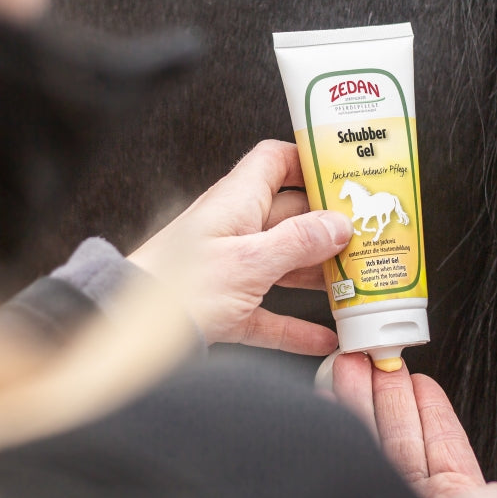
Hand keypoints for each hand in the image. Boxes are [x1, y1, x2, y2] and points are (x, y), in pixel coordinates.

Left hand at [128, 140, 351, 354]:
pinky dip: (295, 326)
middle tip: (368, 237)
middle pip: (290, 217)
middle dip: (329, 228)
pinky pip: (268, 312)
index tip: (345, 171)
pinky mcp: (223, 307)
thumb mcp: (248, 261)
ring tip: (356, 283)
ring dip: (318, 276)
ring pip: (283, 265)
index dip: (309, 160)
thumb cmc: (175, 289)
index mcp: (235, 202)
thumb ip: (296, 242)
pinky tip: (324, 337)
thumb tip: (337, 224)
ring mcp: (228, 268)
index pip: (274, 161)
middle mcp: (232, 229)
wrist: (127, 337)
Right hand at [332, 353, 496, 497]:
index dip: (430, 406)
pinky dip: (335, 414)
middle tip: (378, 357)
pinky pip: (344, 444)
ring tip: (352, 361)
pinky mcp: (348, 492)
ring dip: (360, 394)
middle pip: (401, 431)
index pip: (441, 441)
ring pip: (370, 433)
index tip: (419, 378)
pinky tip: (330, 391)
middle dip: (389, 392)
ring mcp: (380, 494)